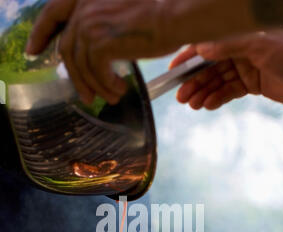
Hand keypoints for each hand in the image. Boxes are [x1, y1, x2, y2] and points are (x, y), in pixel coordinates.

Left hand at [26, 0, 171, 104]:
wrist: (174, 15)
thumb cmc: (157, 15)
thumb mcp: (120, 15)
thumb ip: (101, 27)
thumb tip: (93, 55)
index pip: (53, 13)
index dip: (40, 33)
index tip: (32, 51)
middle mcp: (84, 7)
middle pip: (67, 49)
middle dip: (75, 77)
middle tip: (86, 97)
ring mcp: (91, 23)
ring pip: (82, 65)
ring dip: (96, 86)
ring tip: (111, 97)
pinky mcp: (101, 42)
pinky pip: (96, 72)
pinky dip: (106, 85)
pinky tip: (119, 89)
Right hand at [170, 29, 282, 109]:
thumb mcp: (261, 44)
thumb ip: (230, 45)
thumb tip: (201, 48)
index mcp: (240, 34)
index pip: (208, 44)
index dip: (189, 57)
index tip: (173, 70)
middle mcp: (240, 49)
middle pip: (210, 66)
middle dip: (194, 81)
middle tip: (181, 97)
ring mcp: (245, 66)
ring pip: (217, 81)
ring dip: (203, 92)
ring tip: (192, 104)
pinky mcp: (252, 83)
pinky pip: (230, 91)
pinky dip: (218, 98)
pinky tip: (208, 105)